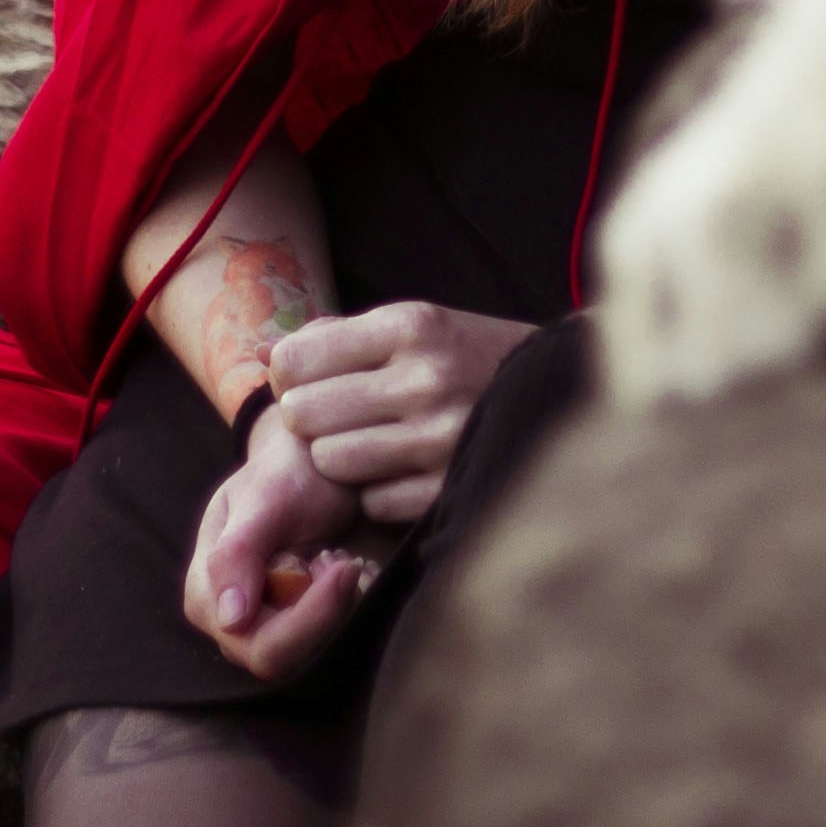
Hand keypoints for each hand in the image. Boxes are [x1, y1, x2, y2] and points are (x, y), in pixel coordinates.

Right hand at [183, 406, 372, 685]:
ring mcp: (260, 628)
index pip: (260, 646)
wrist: (310, 461)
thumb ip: (238, 552)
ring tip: (339, 556)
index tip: (345, 567)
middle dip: (324, 611)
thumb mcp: (264, 496)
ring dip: (337, 607)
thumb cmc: (285, 471)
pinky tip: (343, 567)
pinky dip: (346, 605)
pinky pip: (326, 640)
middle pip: (284, 657)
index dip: (309, 618)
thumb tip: (230, 619)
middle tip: (342, 559)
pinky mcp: (292, 627)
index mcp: (206, 594)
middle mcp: (228, 622)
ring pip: (310, 653)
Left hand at [266, 300, 537, 526]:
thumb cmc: (468, 358)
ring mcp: (439, 436)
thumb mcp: (417, 326)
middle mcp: (425, 378)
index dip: (288, 374)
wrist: (559, 392)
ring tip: (367, 444)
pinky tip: (402, 471)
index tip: (303, 379)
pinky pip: (373, 501)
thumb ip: (342, 338)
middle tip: (332, 416)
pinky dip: (379, 491)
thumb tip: (266, 358)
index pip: (297, 358)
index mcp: (411, 325)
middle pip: (304, 413)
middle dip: (309, 418)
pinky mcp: (449, 486)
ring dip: (340, 458)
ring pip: (331, 462)